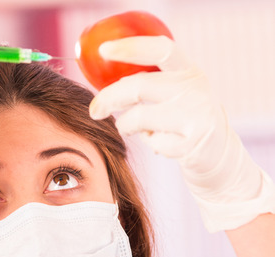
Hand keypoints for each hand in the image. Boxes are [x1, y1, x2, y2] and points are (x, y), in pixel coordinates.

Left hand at [90, 36, 274, 231]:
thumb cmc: (185, 118)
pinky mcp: (192, 143)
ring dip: (126, 125)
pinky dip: (148, 143)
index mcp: (189, 71)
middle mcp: (196, 89)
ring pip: (139, 118)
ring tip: (129, 127)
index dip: (131, 47)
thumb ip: (150, 82)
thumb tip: (103, 80)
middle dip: (109, 98)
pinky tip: (161, 142)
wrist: (218, 153)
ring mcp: (197, 116)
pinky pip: (151, 142)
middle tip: (94, 110)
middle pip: (139, 86)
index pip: (160, 49)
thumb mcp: (177, 92)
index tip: (104, 50)